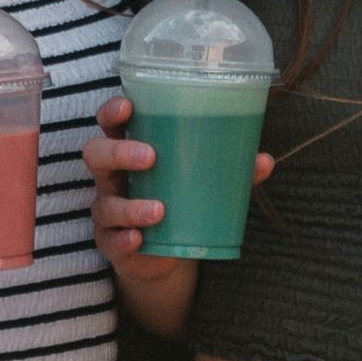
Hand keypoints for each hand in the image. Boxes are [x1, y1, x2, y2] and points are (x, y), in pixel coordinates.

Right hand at [83, 96, 272, 281]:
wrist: (161, 255)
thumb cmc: (176, 199)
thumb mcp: (199, 181)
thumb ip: (230, 170)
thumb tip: (265, 160)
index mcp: (128, 150)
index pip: (110, 122)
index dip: (112, 111)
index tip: (129, 105)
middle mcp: (111, 177)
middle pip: (96, 155)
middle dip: (119, 152)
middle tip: (150, 156)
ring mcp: (108, 211)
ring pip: (105, 204)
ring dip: (131, 206)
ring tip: (159, 209)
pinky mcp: (111, 243)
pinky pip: (110, 241)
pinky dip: (124, 239)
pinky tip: (139, 239)